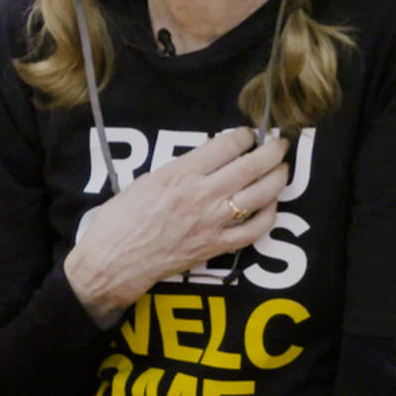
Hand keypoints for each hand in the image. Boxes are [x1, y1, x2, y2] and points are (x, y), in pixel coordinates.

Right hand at [64, 128, 289, 324]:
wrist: (114, 261)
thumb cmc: (120, 220)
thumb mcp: (145, 181)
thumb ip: (179, 170)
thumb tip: (204, 162)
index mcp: (180, 174)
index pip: (227, 145)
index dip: (245, 135)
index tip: (249, 134)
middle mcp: (202, 195)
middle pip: (252, 165)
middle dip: (272, 150)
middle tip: (279, 145)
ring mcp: (213, 222)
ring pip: (261, 194)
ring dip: (278, 178)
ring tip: (282, 170)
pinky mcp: (216, 246)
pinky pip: (255, 230)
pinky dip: (269, 215)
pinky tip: (270, 206)